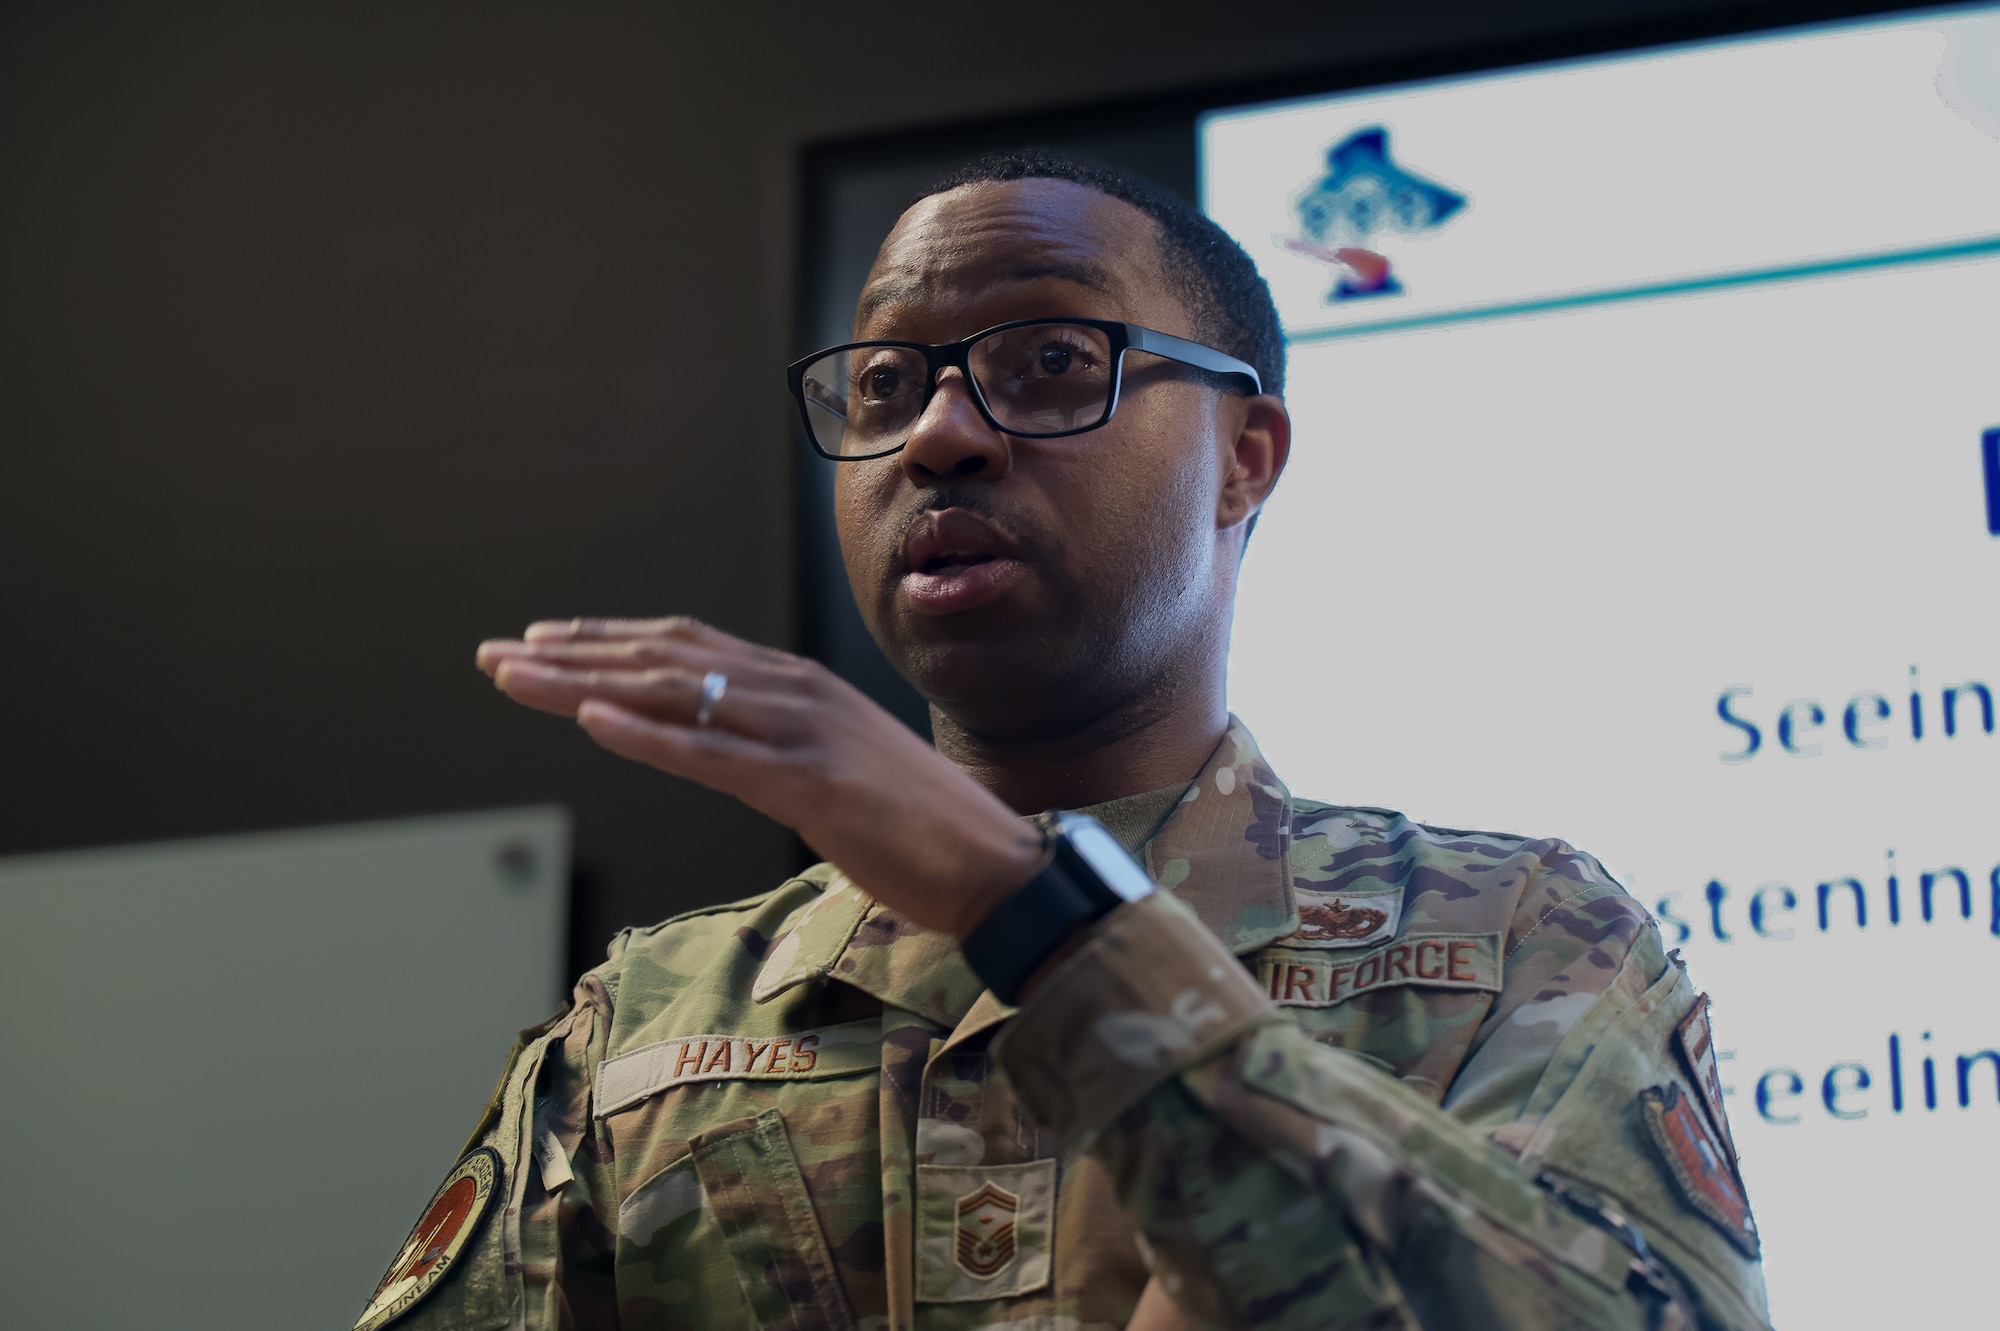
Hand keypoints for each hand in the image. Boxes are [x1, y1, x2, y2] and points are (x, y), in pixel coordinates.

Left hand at [475, 618, 1044, 937]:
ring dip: (585, 684)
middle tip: (496, 656)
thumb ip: (780, 750)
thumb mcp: (837, 772)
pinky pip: (711, 754)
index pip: (686, 646)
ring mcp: (802, 732)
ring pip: (674, 695)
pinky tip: (594, 722)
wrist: (994, 863)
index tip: (544, 642)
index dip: (608, 640)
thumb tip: (729, 753)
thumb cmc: (919, 830)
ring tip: (515, 678)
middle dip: (572, 656)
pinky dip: (648, 734)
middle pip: (663, 659)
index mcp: (800, 687)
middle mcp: (795, 692)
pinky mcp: (809, 782)